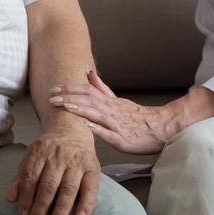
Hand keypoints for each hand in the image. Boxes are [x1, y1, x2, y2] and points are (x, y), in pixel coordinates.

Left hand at [6, 124, 99, 214]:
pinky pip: (91, 187)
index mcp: (40, 151)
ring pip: (68, 188)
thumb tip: (10, 198)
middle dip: (41, 207)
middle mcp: (59, 155)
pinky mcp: (93, 166)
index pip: (31, 177)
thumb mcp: (33, 155)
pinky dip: (86, 204)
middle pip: (49, 184)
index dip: (26, 198)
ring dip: (61, 210)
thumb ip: (22, 176)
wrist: (72, 128)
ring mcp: (77, 161)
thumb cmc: (50, 148)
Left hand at [50, 71, 179, 154]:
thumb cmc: (138, 118)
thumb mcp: (119, 100)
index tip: (54, 89)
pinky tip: (86, 125)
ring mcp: (116, 125)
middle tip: (52, 96)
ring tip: (64, 106)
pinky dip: (97, 129)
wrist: (161, 129)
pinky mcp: (122, 140)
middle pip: (88, 100)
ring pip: (96, 114)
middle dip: (68, 97)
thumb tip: (90, 74)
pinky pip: (109, 133)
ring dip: (79, 109)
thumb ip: (103, 89)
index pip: (87, 91)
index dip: (70, 89)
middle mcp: (111, 111)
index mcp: (110, 102)